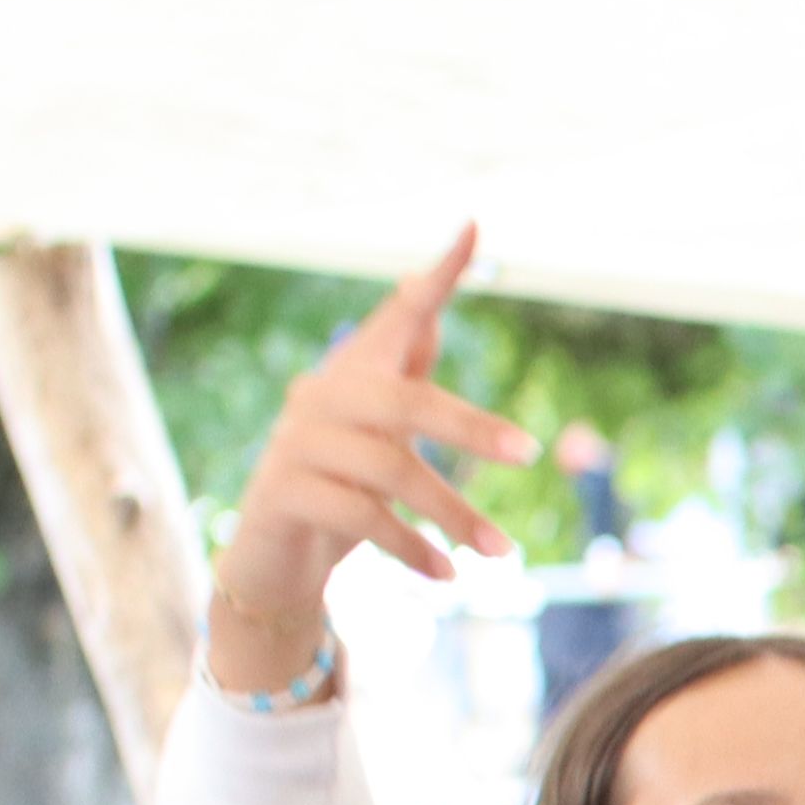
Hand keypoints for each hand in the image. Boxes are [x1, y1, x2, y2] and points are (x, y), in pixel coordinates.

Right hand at [205, 231, 535, 694]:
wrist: (273, 562)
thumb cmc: (344, 490)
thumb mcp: (382, 436)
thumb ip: (405, 378)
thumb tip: (430, 308)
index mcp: (354, 374)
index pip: (399, 314)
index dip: (436, 276)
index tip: (475, 227)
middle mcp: (320, 396)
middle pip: (406, 402)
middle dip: (471, 427)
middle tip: (531, 453)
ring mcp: (295, 444)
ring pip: (390, 469)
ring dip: (454, 513)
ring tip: (502, 553)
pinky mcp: (281, 495)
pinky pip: (360, 516)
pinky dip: (412, 548)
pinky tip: (446, 576)